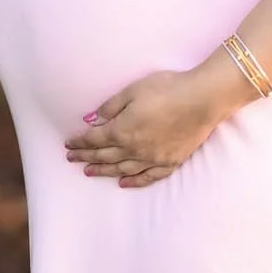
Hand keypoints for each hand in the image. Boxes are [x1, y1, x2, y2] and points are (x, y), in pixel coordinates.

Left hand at [64, 64, 247, 187]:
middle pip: (104, 156)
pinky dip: (133, 181)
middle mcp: (134, 149)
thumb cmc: (168, 89)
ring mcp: (153, 159)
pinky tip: (124, 183)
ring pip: (122, 169)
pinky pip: (148, 177)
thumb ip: (110, 107)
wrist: (203, 99)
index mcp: (122, 131)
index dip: (79, 142)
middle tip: (72, 159)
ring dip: (103, 171)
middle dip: (86, 157)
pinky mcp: (170, 162)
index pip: (94, 140)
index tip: (68, 144)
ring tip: (89, 172)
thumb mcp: (133, 90)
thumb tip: (90, 119)